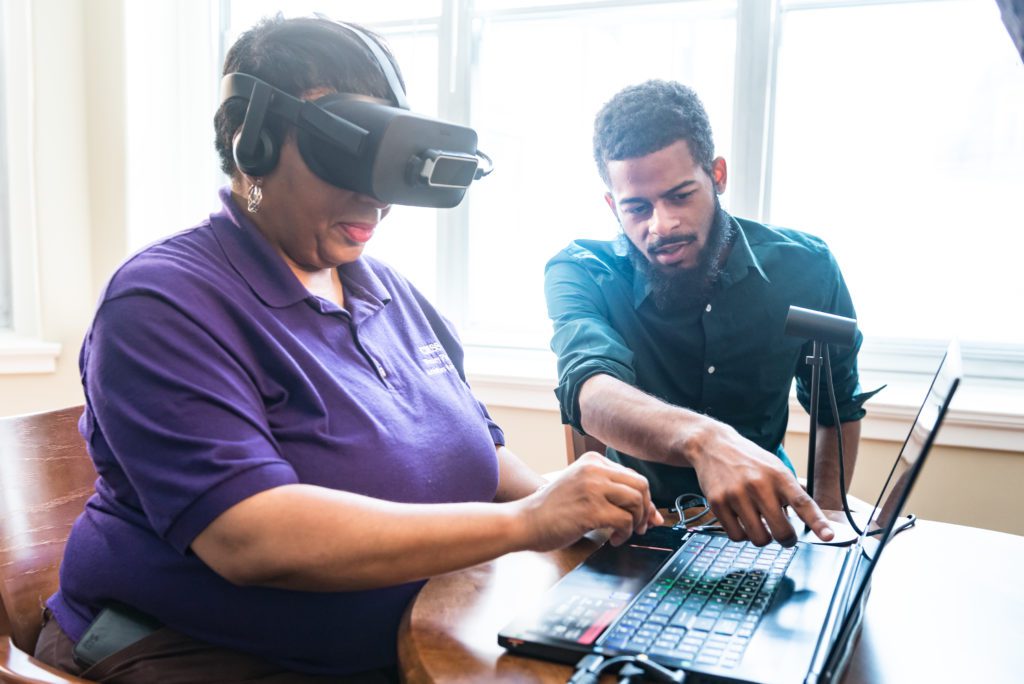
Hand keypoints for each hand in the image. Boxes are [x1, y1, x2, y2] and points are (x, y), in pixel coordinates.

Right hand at [512, 452, 663, 551]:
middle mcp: (594, 469)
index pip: (633, 476)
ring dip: (636, 522)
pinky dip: (625, 534)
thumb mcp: (582, 488)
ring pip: (637, 501)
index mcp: (593, 461)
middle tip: (640, 526)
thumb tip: (651, 513)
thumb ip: (611, 493)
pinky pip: (625, 520)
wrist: (526, 521)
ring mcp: (592, 488)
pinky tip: (614, 539)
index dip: (645, 499)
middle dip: (646, 509)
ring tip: (624, 533)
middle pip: (641, 486)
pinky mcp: (591, 509)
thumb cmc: (552, 510)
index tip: (647, 516)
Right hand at [687, 424, 833, 546]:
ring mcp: (736, 495)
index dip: (817, 521)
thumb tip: (807, 523)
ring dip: (762, 538)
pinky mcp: (717, 503)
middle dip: (786, 539)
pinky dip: (742, 535)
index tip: (828, 535)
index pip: (802, 502)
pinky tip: (741, 521)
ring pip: (759, 538)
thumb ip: (789, 493)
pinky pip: (736, 536)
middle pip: (781, 531)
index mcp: (777, 475)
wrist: (712, 445)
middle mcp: (758, 484)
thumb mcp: (774, 468)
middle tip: (785, 536)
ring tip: (760, 525)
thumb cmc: (748, 460)